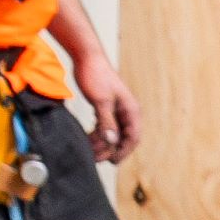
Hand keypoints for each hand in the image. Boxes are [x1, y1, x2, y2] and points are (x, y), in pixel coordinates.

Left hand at [74, 48, 138, 162]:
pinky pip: (104, 126)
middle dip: (110, 149)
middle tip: (96, 159)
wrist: (86, 58)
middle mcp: (126, 112)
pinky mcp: (105, 107)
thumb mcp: (101, 101)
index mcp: (131, 111)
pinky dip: (96, 134)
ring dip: (102, 143)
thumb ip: (106, 121)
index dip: (123, 151)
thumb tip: (112, 141)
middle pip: (122, 137)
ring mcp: (116, 110)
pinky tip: (87, 139)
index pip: (133, 137)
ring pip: (112, 133)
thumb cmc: (95, 76)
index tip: (112, 161)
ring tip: (89, 152)